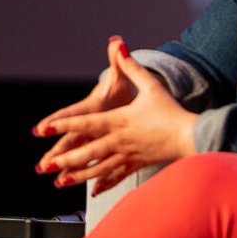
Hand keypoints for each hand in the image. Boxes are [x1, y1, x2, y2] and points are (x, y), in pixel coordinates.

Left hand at [34, 38, 194, 193]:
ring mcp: (128, 155)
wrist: (192, 136)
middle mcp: (120, 140)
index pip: (87, 123)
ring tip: (60, 182)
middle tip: (44, 166)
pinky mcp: (137, 165)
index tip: (46, 129)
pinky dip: (104, 183)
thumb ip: (132, 67)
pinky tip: (94, 192)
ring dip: (78, 176)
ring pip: (98, 168)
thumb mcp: (151, 86)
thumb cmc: (171, 111)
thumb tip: (119, 45)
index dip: (65, 125)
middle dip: (65, 159)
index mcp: (119, 121)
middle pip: (88, 152)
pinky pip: (117, 176)